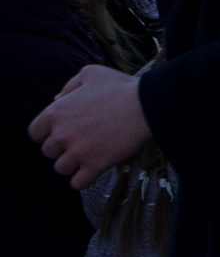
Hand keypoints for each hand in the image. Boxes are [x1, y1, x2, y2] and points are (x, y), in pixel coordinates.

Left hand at [32, 65, 150, 190]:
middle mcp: (62, 134)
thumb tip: (55, 99)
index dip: (47, 134)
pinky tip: (92, 171)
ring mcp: (78, 151)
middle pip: (48, 152)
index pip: (34, 133)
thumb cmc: (120, 87)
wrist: (147, 104)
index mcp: (56, 112)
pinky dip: (83, 180)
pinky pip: (78, 183)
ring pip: (61, 168)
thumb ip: (69, 86)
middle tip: (81, 142)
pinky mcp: (96, 164)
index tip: (63, 133)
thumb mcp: (91, 73)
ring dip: (73, 164)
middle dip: (62, 149)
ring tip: (88, 156)